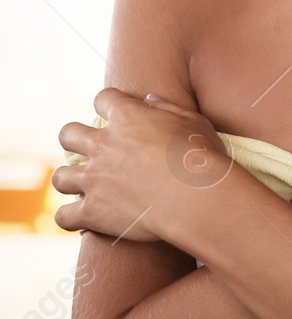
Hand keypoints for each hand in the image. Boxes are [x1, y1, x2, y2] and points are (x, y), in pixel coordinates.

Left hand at [53, 89, 234, 243]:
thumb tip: (148, 100)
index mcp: (128, 118)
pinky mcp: (92, 212)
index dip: (109, 104)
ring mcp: (94, 179)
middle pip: (68, 134)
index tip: (119, 114)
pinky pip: (64, 216)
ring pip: (60, 177)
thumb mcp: (196, 123)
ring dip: (71, 180)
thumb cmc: (204, 158)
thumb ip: (169, 108)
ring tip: (86, 187)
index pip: (104, 99)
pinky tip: (85, 220)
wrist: (198, 198)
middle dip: (75, 139)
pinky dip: (72, 218)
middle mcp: (103, 145)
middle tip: (94, 151)